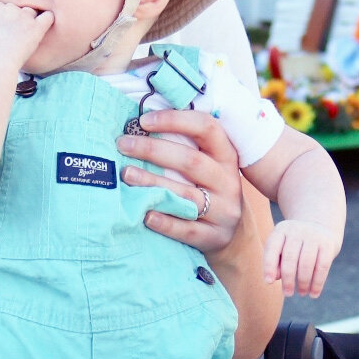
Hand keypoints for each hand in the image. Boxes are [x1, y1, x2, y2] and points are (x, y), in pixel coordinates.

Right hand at [0, 0, 51, 71]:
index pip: (4, 6)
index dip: (6, 18)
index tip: (6, 29)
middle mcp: (9, 8)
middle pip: (18, 8)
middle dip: (18, 18)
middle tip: (17, 34)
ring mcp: (23, 17)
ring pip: (32, 11)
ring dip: (31, 20)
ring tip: (29, 33)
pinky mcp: (35, 27)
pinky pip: (48, 17)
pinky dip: (48, 19)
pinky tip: (45, 26)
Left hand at [117, 109, 243, 254]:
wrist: (235, 235)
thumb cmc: (209, 190)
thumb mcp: (209, 165)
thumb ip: (186, 146)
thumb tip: (140, 126)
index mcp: (226, 156)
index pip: (207, 128)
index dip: (175, 120)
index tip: (144, 121)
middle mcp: (228, 181)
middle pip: (192, 161)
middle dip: (153, 150)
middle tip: (123, 144)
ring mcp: (224, 211)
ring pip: (187, 196)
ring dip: (154, 183)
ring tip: (126, 174)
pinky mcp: (214, 237)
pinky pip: (187, 230)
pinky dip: (165, 223)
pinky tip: (145, 214)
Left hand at [263, 219, 340, 296]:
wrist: (320, 228)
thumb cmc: (295, 245)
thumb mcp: (282, 249)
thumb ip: (275, 263)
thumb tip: (274, 277)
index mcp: (281, 230)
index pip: (272, 248)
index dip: (269, 266)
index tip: (268, 282)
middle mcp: (297, 230)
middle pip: (290, 258)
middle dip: (288, 279)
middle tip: (288, 293)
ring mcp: (314, 235)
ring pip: (306, 263)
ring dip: (303, 282)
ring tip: (302, 293)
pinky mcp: (328, 244)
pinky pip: (322, 266)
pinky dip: (318, 283)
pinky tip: (314, 293)